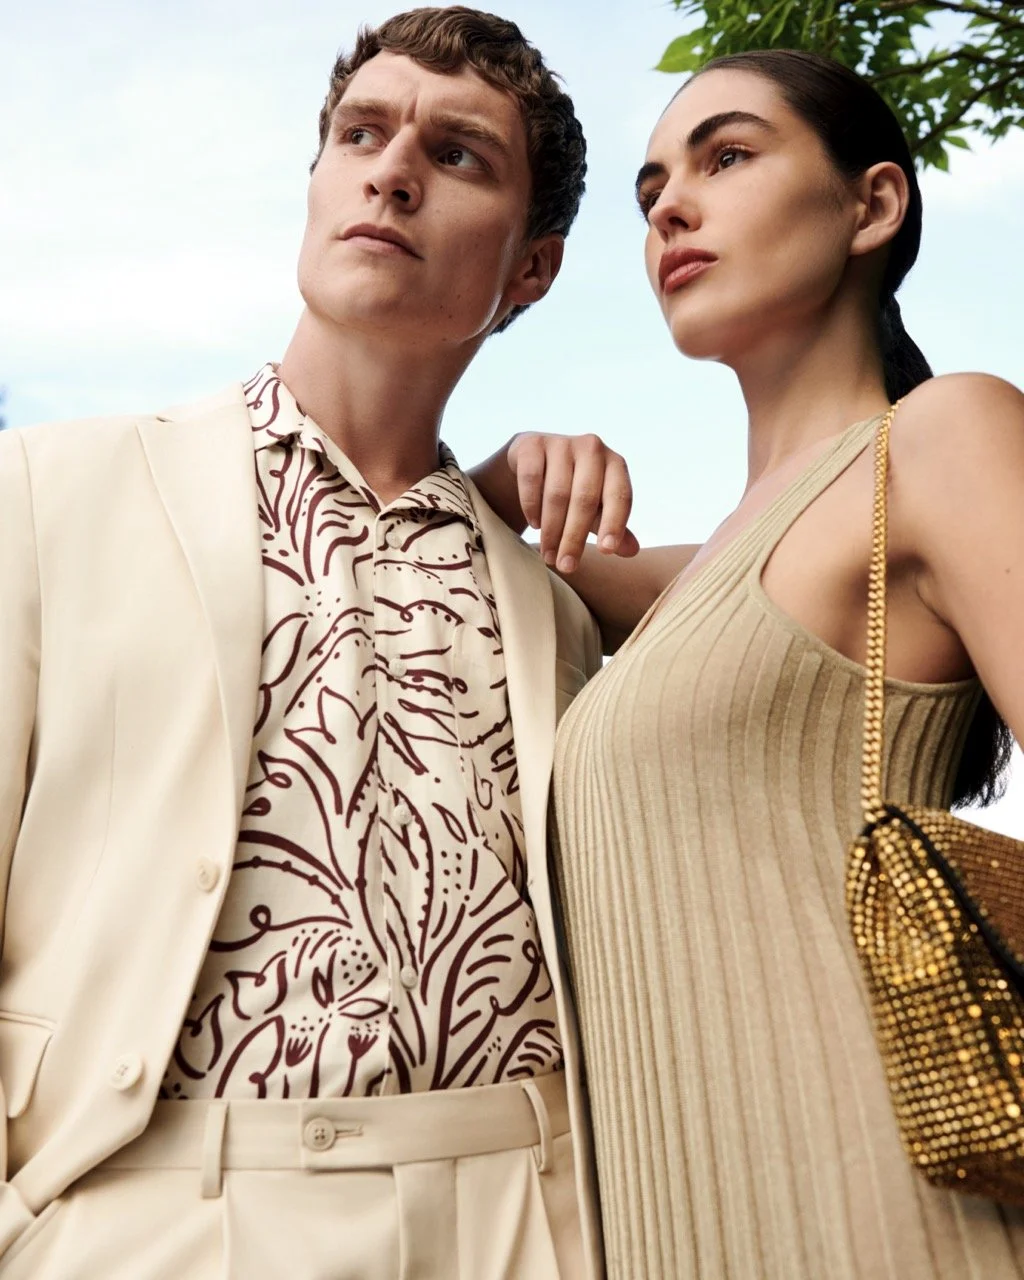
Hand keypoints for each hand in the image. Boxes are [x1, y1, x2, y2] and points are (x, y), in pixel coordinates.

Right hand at [506, 432, 639, 573]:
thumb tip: (632, 551)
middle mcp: (592, 448)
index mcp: (615, 464)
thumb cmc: (572, 488)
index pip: (620, 495)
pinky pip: (532, 480)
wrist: (533, 461)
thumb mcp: (595, 509)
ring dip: (552, 530)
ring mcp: (561, 443)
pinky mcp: (532, 445)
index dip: (614, 523)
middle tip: (566, 566)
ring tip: (549, 556)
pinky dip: (532, 506)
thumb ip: (612, 527)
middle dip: (574, 537)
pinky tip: (534, 525)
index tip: (606, 551)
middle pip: (585, 499)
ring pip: (557, 493)